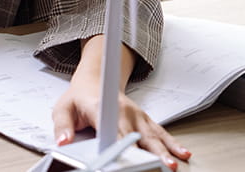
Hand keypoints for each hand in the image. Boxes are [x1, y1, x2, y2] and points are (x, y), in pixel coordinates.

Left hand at [51, 70, 190, 169]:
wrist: (94, 81)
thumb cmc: (79, 98)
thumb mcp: (63, 109)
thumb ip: (62, 126)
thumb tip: (63, 142)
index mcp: (102, 108)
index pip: (113, 130)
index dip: (120, 143)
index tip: (124, 154)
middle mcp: (123, 111)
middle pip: (137, 136)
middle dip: (148, 153)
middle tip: (161, 166)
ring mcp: (136, 115)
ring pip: (152, 135)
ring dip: (164, 150)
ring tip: (172, 164)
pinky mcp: (144, 120)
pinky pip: (160, 132)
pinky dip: (172, 143)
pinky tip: (182, 153)